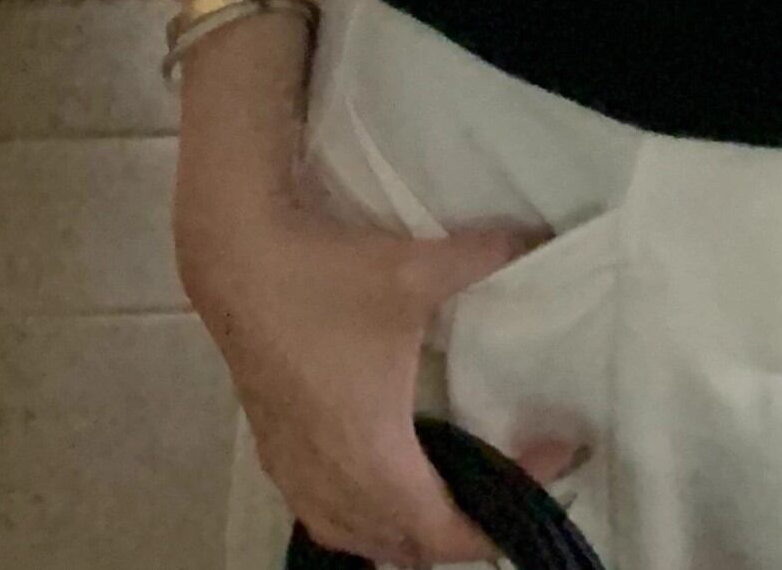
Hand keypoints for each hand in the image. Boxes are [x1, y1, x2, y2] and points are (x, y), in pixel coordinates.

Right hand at [180, 178, 578, 566]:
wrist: (239, 266)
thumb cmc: (328, 280)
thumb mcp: (417, 269)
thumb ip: (485, 257)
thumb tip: (536, 242)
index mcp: (375, 457)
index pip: (441, 535)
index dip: (493, 525)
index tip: (542, 473)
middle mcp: (334, 482)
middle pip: (403, 549)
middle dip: (457, 535)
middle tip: (505, 482)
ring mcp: (296, 473)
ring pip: (357, 538)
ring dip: (405, 535)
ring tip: (448, 498)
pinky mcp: (274, 454)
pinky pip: (325, 517)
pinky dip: (360, 522)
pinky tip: (375, 487)